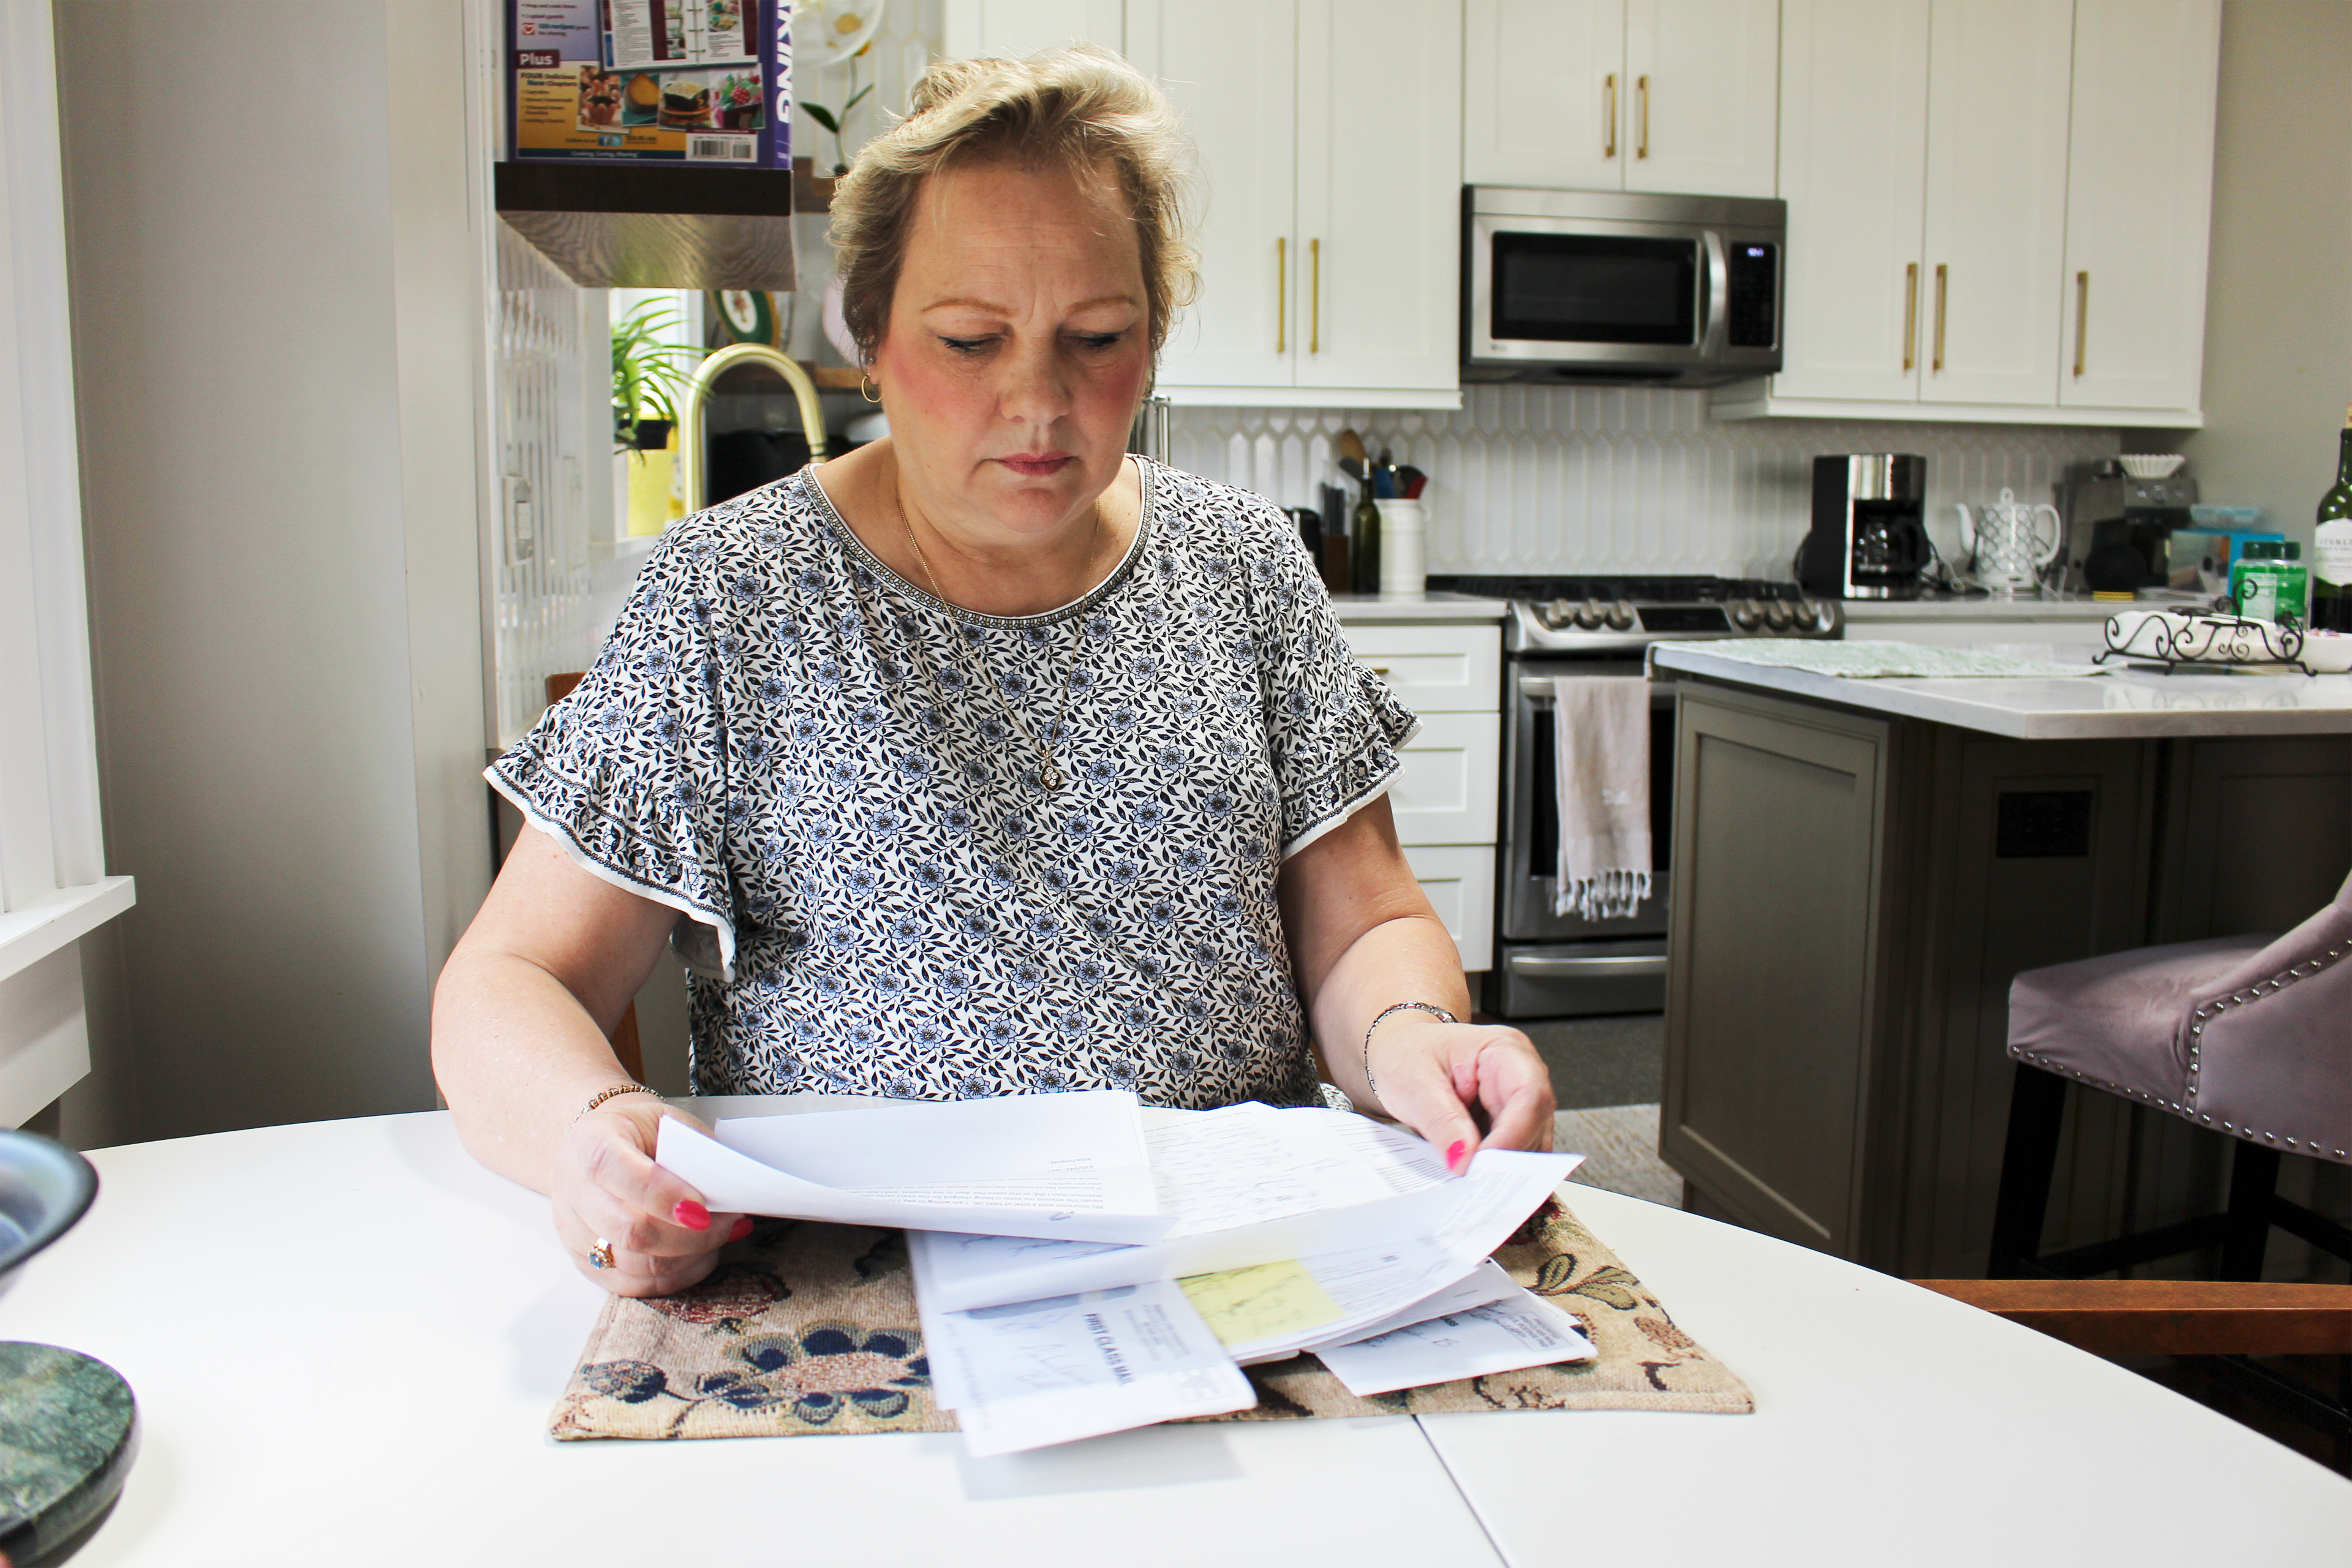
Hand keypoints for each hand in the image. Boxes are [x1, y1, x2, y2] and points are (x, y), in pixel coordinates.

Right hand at [550, 1098, 748, 1296]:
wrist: (598, 1144)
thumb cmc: (638, 1131)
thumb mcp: (668, 1122)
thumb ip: (694, 1154)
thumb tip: (729, 1192)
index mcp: (591, 1142)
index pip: (617, 1172)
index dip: (663, 1195)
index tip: (703, 1209)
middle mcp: (573, 1188)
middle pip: (629, 1229)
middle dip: (689, 1236)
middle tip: (727, 1223)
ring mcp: (574, 1230)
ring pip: (635, 1265)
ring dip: (688, 1257)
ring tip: (719, 1237)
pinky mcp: (585, 1262)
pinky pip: (633, 1285)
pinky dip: (675, 1276)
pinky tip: (699, 1256)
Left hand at [1365, 1013, 1555, 1172]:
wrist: (1397, 1054)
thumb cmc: (1406, 1054)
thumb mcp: (1414, 1083)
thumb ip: (1441, 1120)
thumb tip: (1464, 1158)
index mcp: (1504, 1048)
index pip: (1527, 1095)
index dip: (1512, 1135)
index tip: (1482, 1164)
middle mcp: (1520, 1073)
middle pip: (1534, 1124)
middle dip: (1506, 1158)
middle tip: (1472, 1183)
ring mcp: (1516, 1100)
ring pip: (1529, 1144)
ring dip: (1501, 1167)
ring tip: (1467, 1180)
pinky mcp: (1507, 1122)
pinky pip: (1512, 1152)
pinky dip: (1493, 1167)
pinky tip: (1470, 1174)